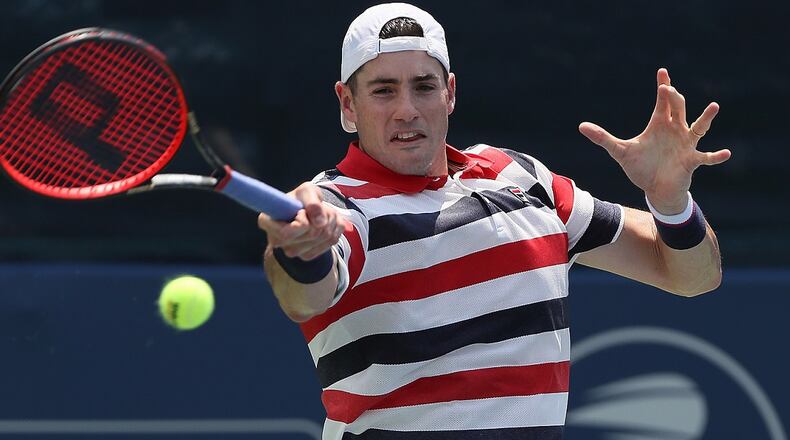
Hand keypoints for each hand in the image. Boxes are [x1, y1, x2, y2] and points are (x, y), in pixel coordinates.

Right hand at [257, 182, 345, 259]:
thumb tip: (320, 223)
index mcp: (266, 221)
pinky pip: (330, 242)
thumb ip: (312, 202)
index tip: (303, 212)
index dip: (302, 222)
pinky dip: (334, 229)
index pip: (286, 233)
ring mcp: (291, 251)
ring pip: (323, 237)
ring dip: (330, 221)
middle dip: (321, 216)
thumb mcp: (306, 191)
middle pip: (311, 234)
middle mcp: (275, 240)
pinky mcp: (306, 256)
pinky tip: (325, 224)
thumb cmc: (302, 198)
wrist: (309, 210)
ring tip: (320, 215)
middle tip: (315, 209)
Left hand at [579, 68, 730, 213]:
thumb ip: (602, 138)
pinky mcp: (692, 161)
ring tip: (713, 107)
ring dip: (706, 118)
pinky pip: (707, 157)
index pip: (662, 102)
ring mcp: (686, 144)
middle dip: (674, 99)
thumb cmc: (641, 167)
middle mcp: (675, 130)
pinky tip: (725, 153)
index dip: (663, 87)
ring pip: (699, 127)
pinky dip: (716, 156)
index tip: (662, 73)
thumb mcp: (619, 152)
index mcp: (659, 125)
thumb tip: (581, 126)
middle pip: (678, 109)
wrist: (655, 189)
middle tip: (669, 90)